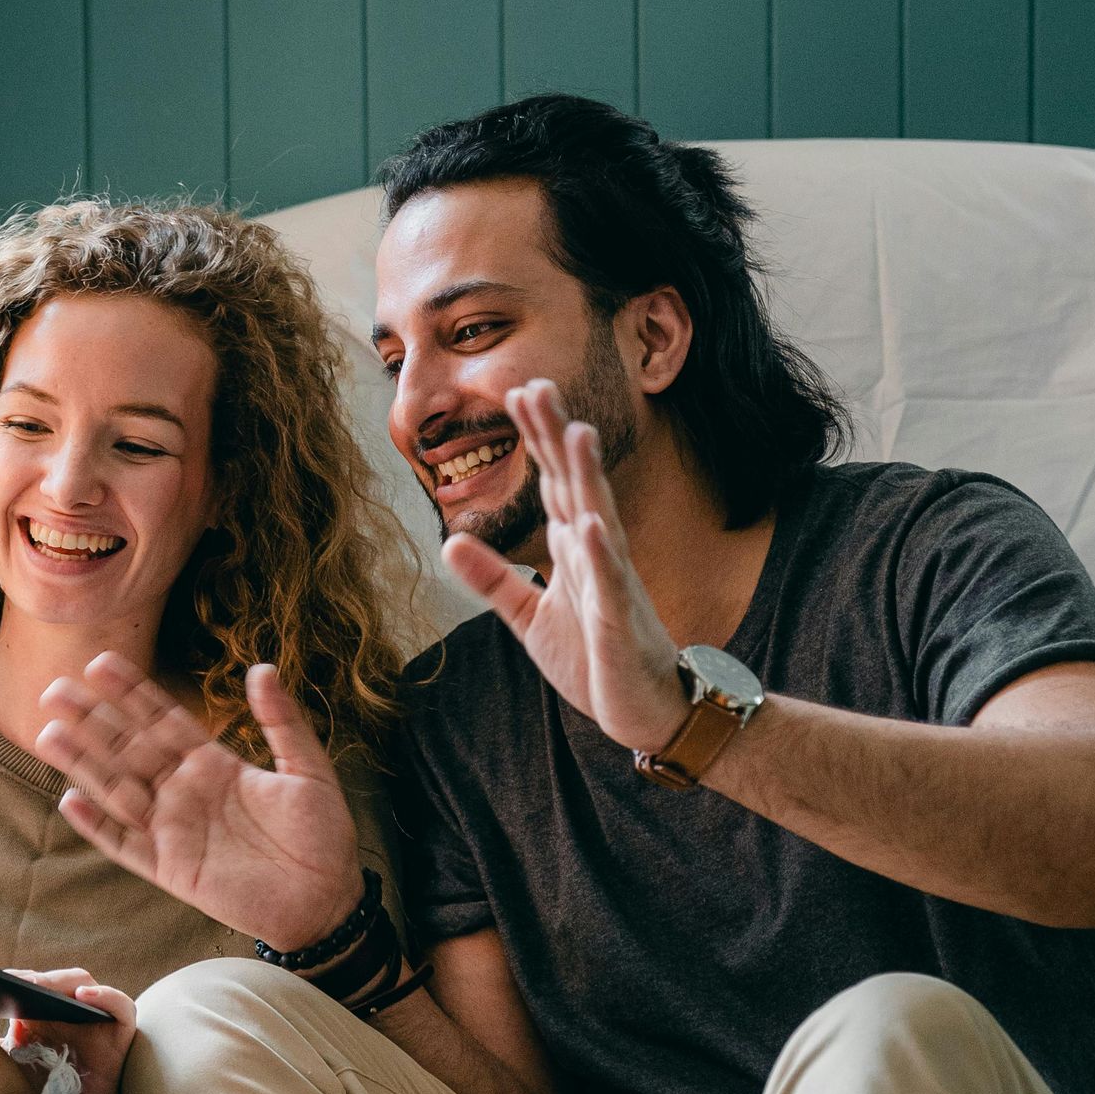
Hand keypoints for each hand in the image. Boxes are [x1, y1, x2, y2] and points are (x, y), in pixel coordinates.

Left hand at [5, 968, 136, 1093]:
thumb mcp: (9, 1068)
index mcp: (43, 1015)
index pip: (34, 984)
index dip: (17, 980)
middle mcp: (70, 1013)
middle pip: (58, 982)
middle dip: (37, 980)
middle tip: (16, 983)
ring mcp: (97, 1020)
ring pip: (86, 985)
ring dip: (63, 982)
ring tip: (41, 987)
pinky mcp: (120, 1034)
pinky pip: (121, 1006)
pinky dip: (106, 996)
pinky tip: (84, 995)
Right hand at [36, 651, 362, 952]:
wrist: (326, 901)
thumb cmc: (323, 836)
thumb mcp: (308, 770)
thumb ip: (282, 722)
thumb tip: (262, 669)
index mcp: (215, 764)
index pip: (163, 720)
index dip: (131, 693)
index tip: (100, 664)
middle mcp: (186, 792)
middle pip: (128, 749)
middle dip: (92, 720)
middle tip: (53, 690)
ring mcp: (174, 830)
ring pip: (117, 790)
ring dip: (83, 763)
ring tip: (48, 734)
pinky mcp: (171, 869)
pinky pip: (125, 845)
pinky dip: (98, 826)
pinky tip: (70, 802)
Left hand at [443, 385, 689, 751]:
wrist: (645, 709)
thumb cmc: (594, 658)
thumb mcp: (528, 617)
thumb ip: (492, 579)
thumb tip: (449, 541)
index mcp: (574, 549)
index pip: (552, 483)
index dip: (536, 439)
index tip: (519, 392)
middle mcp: (597, 554)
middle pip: (574, 485)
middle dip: (556, 437)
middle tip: (539, 384)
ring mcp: (612, 585)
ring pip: (598, 519)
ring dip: (588, 477)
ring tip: (577, 432)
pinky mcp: (620, 623)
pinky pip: (610, 584)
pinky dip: (600, 554)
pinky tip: (592, 523)